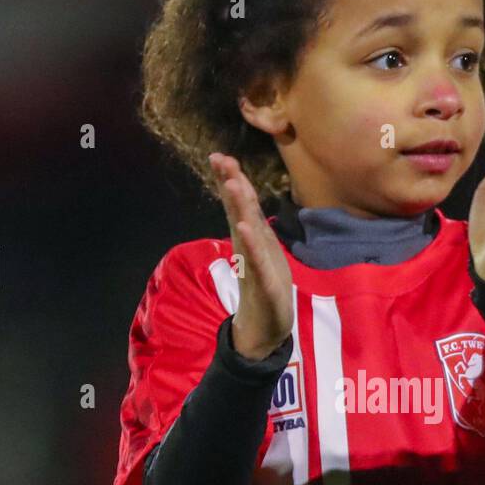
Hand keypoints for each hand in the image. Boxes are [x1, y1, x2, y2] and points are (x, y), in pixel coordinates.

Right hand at [208, 154, 293, 359]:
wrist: (264, 328)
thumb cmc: (264, 285)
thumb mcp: (262, 250)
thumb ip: (252, 224)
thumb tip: (243, 198)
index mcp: (250, 239)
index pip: (240, 205)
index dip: (231, 180)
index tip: (220, 156)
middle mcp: (247, 248)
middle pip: (239, 212)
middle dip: (231, 185)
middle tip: (220, 160)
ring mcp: (254, 265)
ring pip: (247, 232)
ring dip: (239, 208)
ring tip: (233, 185)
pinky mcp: (263, 285)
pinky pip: (257, 263)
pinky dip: (251, 246)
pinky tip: (244, 229)